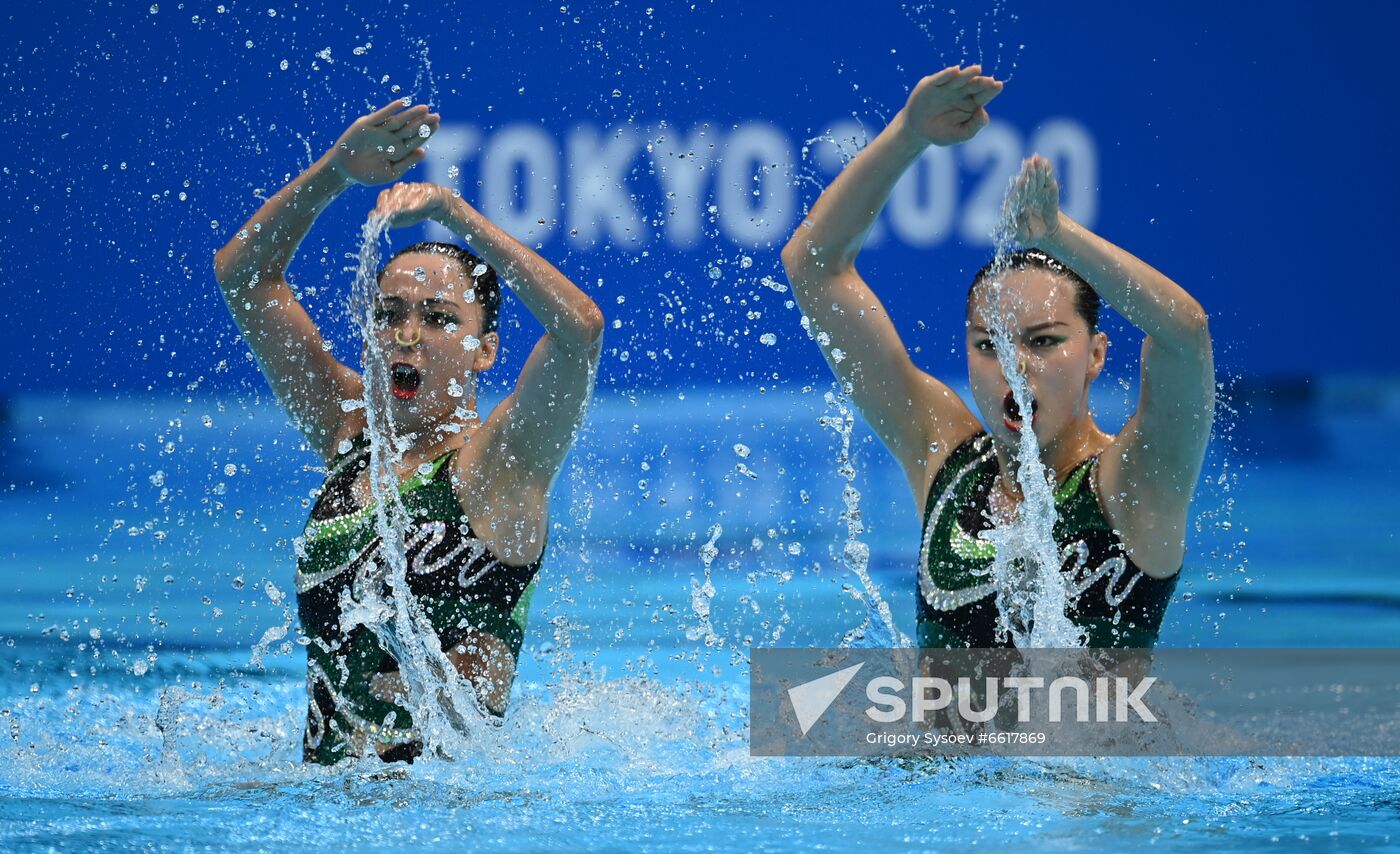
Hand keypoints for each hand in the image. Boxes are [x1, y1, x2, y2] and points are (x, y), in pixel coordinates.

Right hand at [326, 99, 440, 185]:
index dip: (426, 132)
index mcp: (398, 150)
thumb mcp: (391, 171)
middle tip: (436, 116)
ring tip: (425, 108)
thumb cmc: (368, 174)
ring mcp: (380, 130)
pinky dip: (391, 109)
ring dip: (411, 114)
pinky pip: (381, 115)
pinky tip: (403, 103)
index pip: (415, 139)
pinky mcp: (368, 124)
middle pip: (410, 128)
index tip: (437, 125)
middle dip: (423, 122)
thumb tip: (423, 152)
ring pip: (399, 120)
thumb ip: (407, 162)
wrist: (345, 170)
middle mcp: (391, 138)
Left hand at [373, 181, 453, 228]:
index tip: (377, 214)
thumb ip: (385, 216)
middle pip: (394, 193)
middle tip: (384, 213)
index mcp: (395, 194)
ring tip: (395, 211)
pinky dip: (416, 203)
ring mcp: (416, 189)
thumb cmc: (416, 209)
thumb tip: (370, 215)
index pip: (384, 195)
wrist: (437, 204)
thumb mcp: (400, 216)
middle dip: (389, 204)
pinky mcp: (428, 192)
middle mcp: (404, 189)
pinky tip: (411, 209)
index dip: (381, 204)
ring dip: (401, 202)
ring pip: (407, 193)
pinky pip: (422, 197)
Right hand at [898, 65, 1002, 146]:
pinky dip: (947, 74)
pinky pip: (940, 78)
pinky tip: (955, 70)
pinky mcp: (932, 84)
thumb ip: (974, 126)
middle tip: (989, 80)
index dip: (991, 90)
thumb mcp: (960, 134)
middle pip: (973, 85)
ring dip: (968, 74)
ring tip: (977, 69)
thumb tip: (983, 113)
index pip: (984, 95)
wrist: (917, 131)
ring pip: (959, 79)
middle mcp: (961, 92)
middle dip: (981, 82)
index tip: (998, 86)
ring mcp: (947, 87)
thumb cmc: (941, 133)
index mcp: (971, 103)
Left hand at [1004, 155, 1061, 245]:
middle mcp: (1022, 195)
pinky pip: (1046, 177)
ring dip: (1036, 169)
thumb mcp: (1024, 237)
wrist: (1043, 231)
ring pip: (1035, 178)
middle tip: (1030, 164)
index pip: (1017, 196)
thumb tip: (1023, 211)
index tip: (1023, 180)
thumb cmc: (1030, 235)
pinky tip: (1045, 162)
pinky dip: (1046, 170)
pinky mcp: (1046, 187)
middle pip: (1025, 183)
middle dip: (1028, 174)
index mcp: (1013, 206)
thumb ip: (1020, 227)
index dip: (1021, 188)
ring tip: (1037, 159)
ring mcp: (1034, 189)